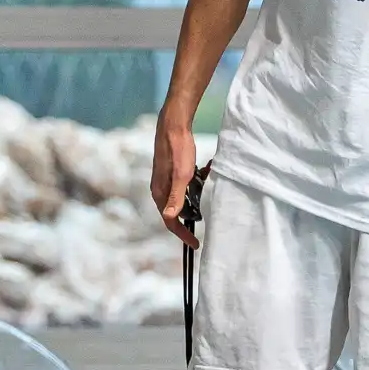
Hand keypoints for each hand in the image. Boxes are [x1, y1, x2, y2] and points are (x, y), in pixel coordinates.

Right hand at [151, 112, 197, 245]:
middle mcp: (160, 188)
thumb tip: (169, 217)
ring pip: (183, 197)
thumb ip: (176, 197)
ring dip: (197, 195)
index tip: (196, 244)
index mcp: (159, 192)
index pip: (170, 221)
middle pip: (176, 212)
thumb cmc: (178, 149)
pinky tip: (207, 170)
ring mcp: (166, 180)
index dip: (183, 234)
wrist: (174, 125)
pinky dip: (198, 181)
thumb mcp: (182, 175)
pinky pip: (186, 184)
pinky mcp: (173, 171)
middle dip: (192, 216)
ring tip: (208, 184)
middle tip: (206, 219)